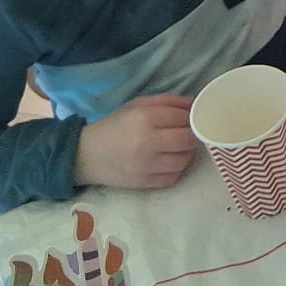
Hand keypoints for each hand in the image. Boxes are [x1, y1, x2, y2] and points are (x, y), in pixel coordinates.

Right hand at [71, 95, 198, 191]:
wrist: (87, 155)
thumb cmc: (116, 125)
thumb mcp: (139, 104)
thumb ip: (170, 101)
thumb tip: (197, 104)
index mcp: (145, 118)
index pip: (184, 118)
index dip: (193, 118)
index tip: (192, 119)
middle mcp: (147, 142)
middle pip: (189, 140)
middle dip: (193, 136)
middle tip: (188, 134)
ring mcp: (146, 166)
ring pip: (184, 160)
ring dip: (187, 153)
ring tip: (178, 147)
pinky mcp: (144, 184)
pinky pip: (174, 177)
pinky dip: (177, 169)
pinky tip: (169, 161)